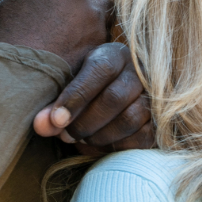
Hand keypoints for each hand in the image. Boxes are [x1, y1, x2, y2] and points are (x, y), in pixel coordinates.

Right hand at [0, 0, 111, 72]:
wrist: (14, 74)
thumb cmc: (4, 39)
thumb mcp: (11, 2)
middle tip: (69, 16)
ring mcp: (90, 11)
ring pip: (104, 3)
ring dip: (95, 12)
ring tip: (78, 29)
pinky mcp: (100, 34)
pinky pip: (107, 26)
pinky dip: (99, 32)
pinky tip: (83, 43)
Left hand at [32, 42, 153, 151]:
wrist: (115, 97)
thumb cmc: (87, 92)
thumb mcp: (69, 90)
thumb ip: (54, 107)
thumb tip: (41, 126)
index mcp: (115, 55)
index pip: (99, 69)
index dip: (76, 96)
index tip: (56, 120)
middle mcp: (139, 71)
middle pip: (115, 98)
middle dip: (85, 122)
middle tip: (66, 135)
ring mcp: (154, 95)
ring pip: (130, 118)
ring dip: (100, 136)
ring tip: (83, 139)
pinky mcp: (160, 120)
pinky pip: (143, 137)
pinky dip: (117, 146)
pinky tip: (100, 145)